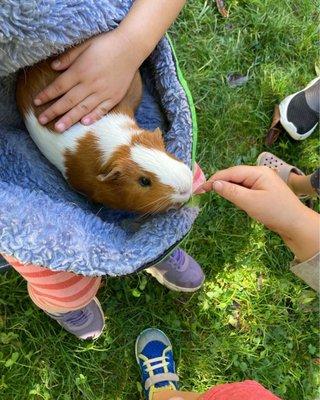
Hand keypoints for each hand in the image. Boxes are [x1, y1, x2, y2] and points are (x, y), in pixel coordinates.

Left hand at [35, 29, 140, 131]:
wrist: (131, 47)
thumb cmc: (106, 43)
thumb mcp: (85, 44)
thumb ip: (69, 57)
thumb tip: (53, 66)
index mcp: (81, 70)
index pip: (59, 86)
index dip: (47, 94)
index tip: (36, 102)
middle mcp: (90, 84)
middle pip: (68, 100)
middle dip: (54, 111)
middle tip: (42, 121)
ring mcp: (103, 92)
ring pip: (83, 108)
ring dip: (69, 119)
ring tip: (58, 128)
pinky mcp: (114, 97)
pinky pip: (102, 110)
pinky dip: (93, 117)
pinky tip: (84, 123)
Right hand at [200, 166, 318, 260]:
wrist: (297, 225)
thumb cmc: (274, 212)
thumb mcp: (250, 202)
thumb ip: (231, 192)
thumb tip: (215, 184)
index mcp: (258, 172)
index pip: (231, 172)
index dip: (214, 179)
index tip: (200, 188)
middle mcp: (260, 174)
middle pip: (234, 176)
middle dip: (220, 183)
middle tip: (204, 192)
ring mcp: (263, 183)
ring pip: (239, 183)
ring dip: (229, 189)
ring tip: (216, 196)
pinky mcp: (264, 192)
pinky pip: (246, 189)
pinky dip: (237, 194)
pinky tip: (235, 201)